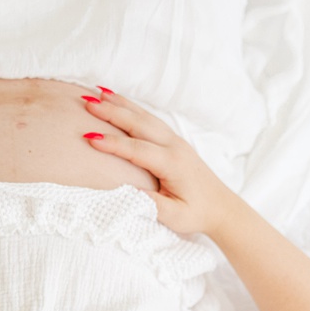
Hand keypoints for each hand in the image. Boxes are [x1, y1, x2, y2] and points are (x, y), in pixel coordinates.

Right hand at [79, 90, 243, 237]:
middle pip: (140, 124)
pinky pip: (149, 120)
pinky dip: (131, 108)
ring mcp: (175, 141)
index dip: (113, 143)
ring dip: (120, 104)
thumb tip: (125, 193)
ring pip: (144, 117)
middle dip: (112, 112)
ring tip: (97, 93)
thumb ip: (151, 205)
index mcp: (173, 164)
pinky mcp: (173, 141)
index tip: (89, 138)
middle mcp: (174, 147)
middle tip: (87, 104)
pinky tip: (118, 101)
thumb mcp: (175, 216)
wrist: (222, 208)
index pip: (137, 150)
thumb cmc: (197, 214)